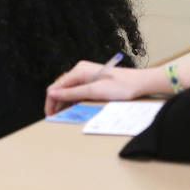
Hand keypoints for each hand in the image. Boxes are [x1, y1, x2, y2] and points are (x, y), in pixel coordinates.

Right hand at [45, 63, 160, 115]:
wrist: (138, 83)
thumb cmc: (121, 86)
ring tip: (62, 116)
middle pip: (60, 88)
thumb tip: (53, 94)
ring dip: (64, 103)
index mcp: (78, 70)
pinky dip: (73, 100)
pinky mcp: (91, 81)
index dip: (51, 102)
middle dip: (56, 103)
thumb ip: (72, 93)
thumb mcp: (94, 91)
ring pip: (68, 91)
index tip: (51, 116)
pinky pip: (76, 91)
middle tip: (55, 119)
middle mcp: (80, 71)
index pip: (56, 87)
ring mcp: (85, 75)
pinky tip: (73, 109)